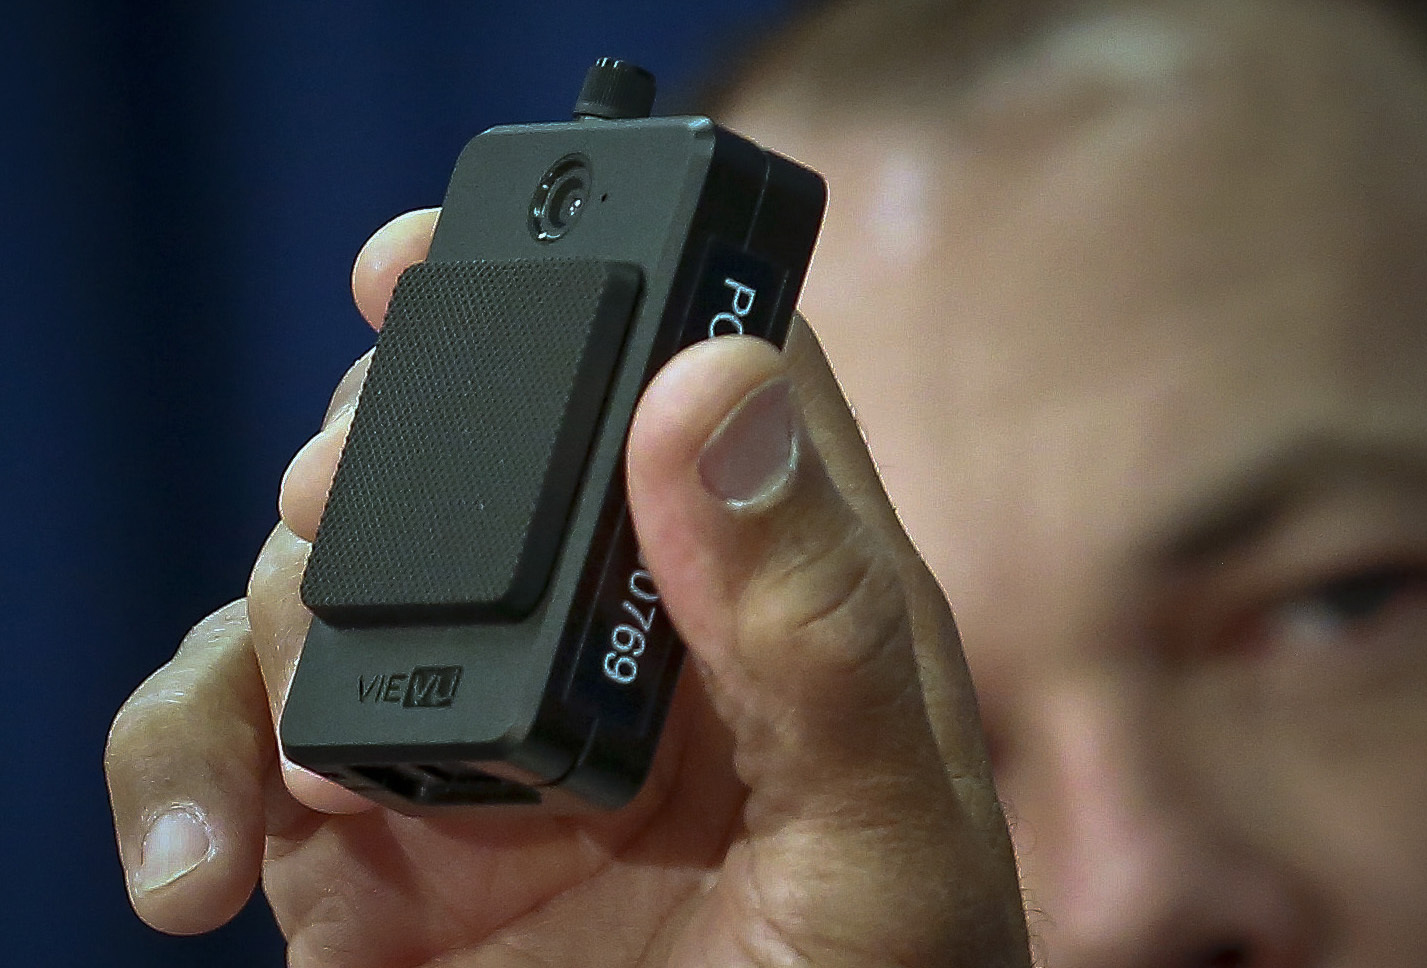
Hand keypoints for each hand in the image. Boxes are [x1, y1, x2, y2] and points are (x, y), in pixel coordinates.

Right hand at [105, 209, 1029, 967]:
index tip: (442, 255)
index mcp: (751, 593)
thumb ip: (816, 622)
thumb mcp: (878, 827)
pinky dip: (180, 762)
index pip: (679, 378)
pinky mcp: (366, 828)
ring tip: (340, 738)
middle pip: (476, 443)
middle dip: (387, 440)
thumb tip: (712, 386)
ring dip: (290, 603)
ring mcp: (475, 720)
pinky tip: (204, 860)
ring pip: (329, 567)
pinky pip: (232, 735)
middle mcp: (606, 629)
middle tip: (343, 492)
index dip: (585, 289)